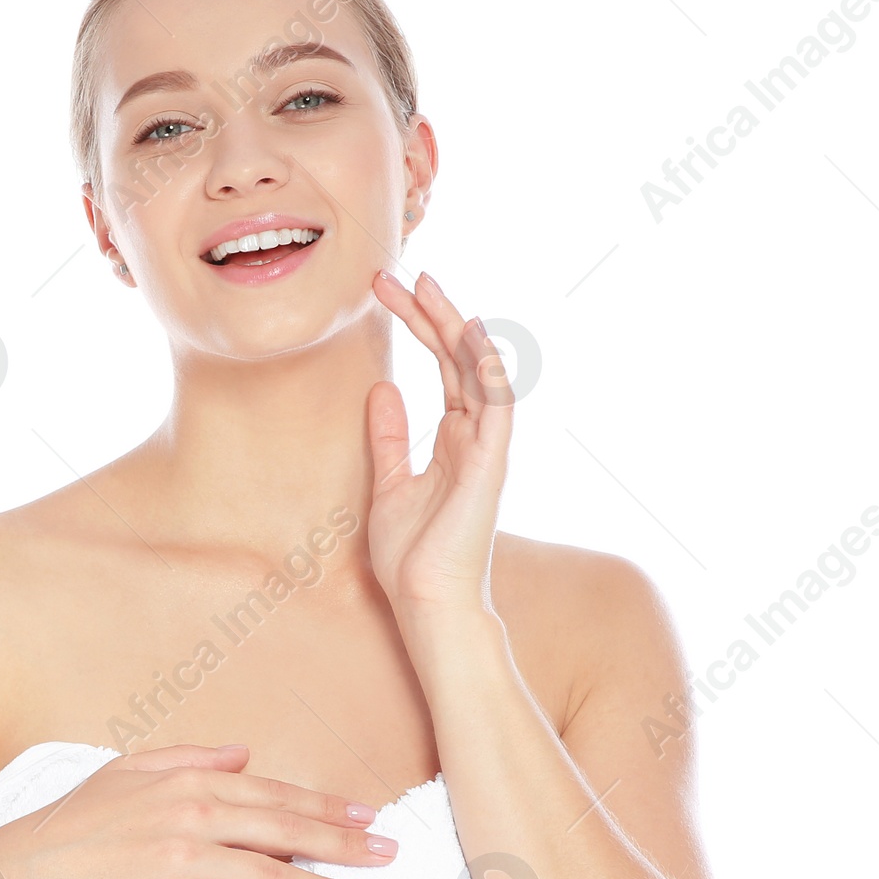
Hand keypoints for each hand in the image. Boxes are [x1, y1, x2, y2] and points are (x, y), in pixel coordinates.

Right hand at [0, 743, 397, 878]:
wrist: (23, 875)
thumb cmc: (73, 822)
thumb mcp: (127, 771)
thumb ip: (188, 758)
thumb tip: (242, 753)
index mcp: (189, 782)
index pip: (273, 794)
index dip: (325, 805)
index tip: (366, 815)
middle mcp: (192, 816)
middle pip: (285, 830)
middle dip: (344, 843)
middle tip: (388, 856)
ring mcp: (180, 859)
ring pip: (269, 876)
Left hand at [365, 270, 513, 619]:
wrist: (425, 602)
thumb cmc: (410, 556)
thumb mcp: (388, 484)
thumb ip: (389, 437)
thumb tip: (381, 389)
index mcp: (453, 439)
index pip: (442, 366)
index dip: (418, 325)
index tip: (385, 293)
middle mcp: (475, 436)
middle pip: (458, 358)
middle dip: (429, 314)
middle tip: (395, 276)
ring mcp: (486, 448)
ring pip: (480, 370)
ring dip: (454, 326)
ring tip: (426, 286)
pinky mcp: (490, 464)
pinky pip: (496, 405)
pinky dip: (485, 368)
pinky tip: (467, 334)